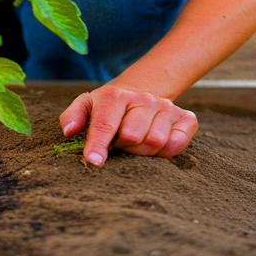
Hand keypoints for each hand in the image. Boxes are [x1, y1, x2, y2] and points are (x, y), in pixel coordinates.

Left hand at [59, 84, 197, 164]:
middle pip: (132, 136)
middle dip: (123, 146)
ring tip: (135, 141)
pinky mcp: (186, 118)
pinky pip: (176, 144)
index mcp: (114, 96)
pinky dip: (165, 151)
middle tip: (120, 142)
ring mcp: (166, 107)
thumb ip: (72, 116)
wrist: (140, 93)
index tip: (94, 161)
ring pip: (155, 141)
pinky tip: (154, 143)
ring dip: (142, 150)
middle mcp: (143, 98)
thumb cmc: (108, 107)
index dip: (98, 145)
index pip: (105, 124)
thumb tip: (69, 131)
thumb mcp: (86, 106)